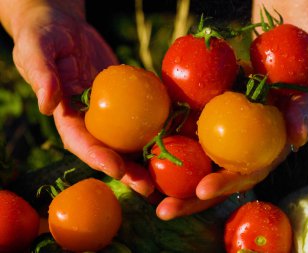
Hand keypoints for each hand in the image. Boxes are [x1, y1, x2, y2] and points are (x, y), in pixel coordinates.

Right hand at [9, 1, 154, 195]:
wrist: (65, 28)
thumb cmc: (44, 36)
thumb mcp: (36, 49)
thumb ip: (41, 74)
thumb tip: (47, 105)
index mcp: (67, 117)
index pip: (81, 143)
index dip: (98, 158)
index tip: (117, 170)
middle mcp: (90, 121)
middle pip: (109, 150)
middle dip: (128, 171)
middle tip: (148, 187)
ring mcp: (110, 113)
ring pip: (129, 139)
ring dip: (147, 158)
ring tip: (168, 174)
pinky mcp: (127, 100)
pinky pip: (143, 115)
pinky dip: (158, 127)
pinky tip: (177, 137)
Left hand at [155, 61, 307, 219]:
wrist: (284, 66)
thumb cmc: (301, 83)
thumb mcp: (307, 94)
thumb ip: (303, 113)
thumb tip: (300, 136)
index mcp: (262, 154)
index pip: (243, 175)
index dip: (225, 184)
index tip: (203, 190)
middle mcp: (238, 154)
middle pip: (212, 181)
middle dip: (188, 200)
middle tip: (162, 211)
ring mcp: (220, 141)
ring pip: (194, 166)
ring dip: (168, 181)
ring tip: (142, 193)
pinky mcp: (205, 124)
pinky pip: (184, 137)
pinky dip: (165, 150)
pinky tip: (141, 155)